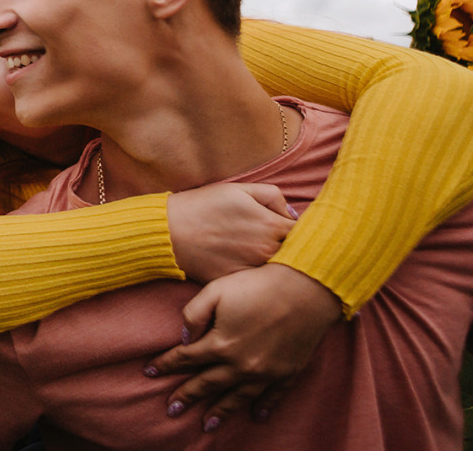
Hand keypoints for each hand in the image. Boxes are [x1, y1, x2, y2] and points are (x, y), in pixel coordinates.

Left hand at [144, 262, 341, 432]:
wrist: (305, 289)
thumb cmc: (256, 284)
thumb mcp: (215, 291)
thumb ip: (194, 315)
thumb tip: (184, 339)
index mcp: (221, 344)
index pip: (186, 359)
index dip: (165, 364)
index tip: (148, 371)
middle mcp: (241, 365)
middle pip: (208, 385)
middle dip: (187, 397)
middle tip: (171, 410)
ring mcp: (266, 372)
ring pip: (238, 397)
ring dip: (221, 412)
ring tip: (207, 424)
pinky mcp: (288, 372)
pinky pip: (273, 396)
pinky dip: (264, 407)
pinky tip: (256, 416)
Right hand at [165, 182, 296, 281]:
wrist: (169, 232)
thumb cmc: (202, 206)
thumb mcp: (237, 189)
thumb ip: (271, 196)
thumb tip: (291, 214)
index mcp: (270, 224)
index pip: (304, 231)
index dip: (303, 230)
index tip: (294, 230)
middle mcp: (267, 250)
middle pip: (297, 254)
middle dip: (295, 249)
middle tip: (285, 244)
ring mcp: (254, 269)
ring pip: (280, 270)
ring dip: (280, 265)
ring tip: (267, 257)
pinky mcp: (240, 283)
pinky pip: (260, 283)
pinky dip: (261, 279)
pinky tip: (253, 270)